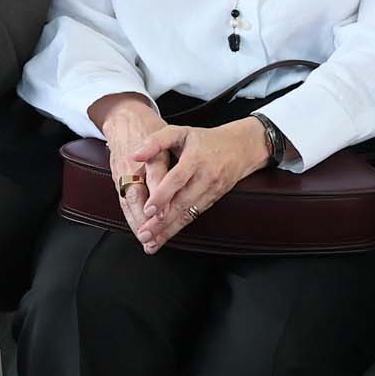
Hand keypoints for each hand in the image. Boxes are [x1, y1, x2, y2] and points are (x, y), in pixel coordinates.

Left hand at [116, 117, 263, 252]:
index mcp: (195, 158)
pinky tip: (165, 237)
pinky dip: (179, 227)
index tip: (148, 210)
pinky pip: (194, 215)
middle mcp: (205, 176)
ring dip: (169, 230)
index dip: (163, 195)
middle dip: (162, 221)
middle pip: (182, 202)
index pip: (177, 179)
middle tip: (144, 235)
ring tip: (151, 244)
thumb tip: (133, 155)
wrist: (241, 147)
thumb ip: (156, 141)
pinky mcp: (214, 199)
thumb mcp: (180, 131)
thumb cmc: (204, 139)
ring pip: (188, 213)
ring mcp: (212, 190)